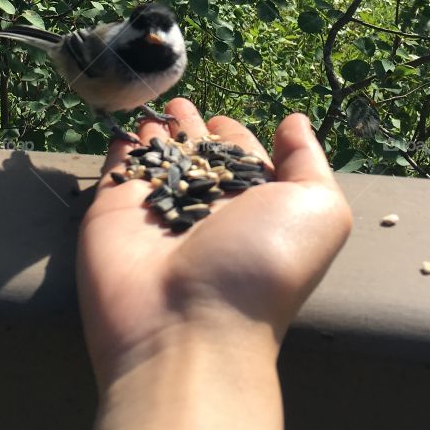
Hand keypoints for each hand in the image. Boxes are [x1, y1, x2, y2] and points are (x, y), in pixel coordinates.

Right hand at [76, 97, 352, 387]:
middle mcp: (206, 205)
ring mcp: (158, 207)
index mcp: (252, 205)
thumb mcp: (316, 210)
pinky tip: (126, 126)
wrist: (188, 327)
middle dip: (191, 129)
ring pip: (158, 157)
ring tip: (154, 105)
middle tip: (181, 102)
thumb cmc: (262, 266)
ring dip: (156, 131)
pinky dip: (121, 146)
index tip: (223, 120)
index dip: (234, 137)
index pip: (241, 159)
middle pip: (198, 156)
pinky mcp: (113, 210)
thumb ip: (307, 161)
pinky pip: (118, 167)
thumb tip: (294, 121)